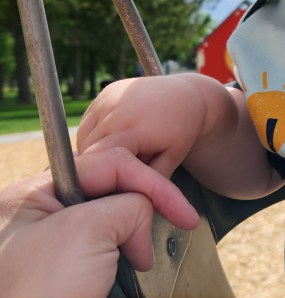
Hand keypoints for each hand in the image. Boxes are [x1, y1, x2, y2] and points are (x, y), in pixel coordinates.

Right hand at [77, 73, 230, 178]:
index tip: (105, 193)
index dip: (99, 179)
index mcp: (132, 128)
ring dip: (93, 153)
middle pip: (88, 151)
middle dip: (96, 168)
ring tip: (114, 161)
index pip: (99, 161)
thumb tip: (125, 203)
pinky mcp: (104, 94)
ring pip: (83, 139)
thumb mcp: (171, 159)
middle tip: (109, 181)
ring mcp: (108, 99)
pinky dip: (93, 138)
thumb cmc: (183, 130)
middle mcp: (115, 110)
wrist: (188, 96)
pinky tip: (113, 144)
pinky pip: (87, 124)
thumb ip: (147, 181)